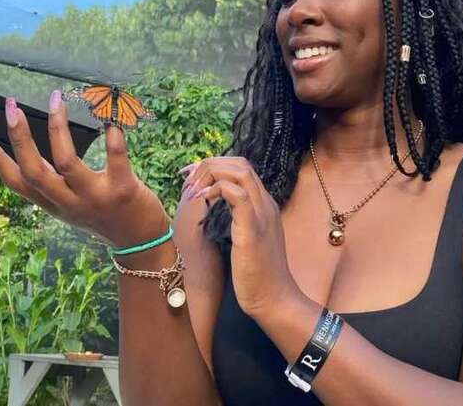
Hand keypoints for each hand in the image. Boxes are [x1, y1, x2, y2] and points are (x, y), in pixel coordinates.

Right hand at [0, 91, 168, 246]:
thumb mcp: (69, 205)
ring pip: (66, 162)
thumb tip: (27, 150)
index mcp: (53, 204)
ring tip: (55, 100)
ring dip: (57, 128)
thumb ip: (51, 182)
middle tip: (11, 105)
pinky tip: (111, 121)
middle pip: (34, 171)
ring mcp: (95, 198)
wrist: (140, 244)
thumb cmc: (103, 216)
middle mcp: (69, 202)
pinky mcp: (123, 191)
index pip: (16, 182)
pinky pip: (115, 159)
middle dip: (20, 137)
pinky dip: (113, 138)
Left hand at [181, 157, 299, 318]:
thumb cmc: (258, 275)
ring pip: (240, 172)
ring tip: (192, 189)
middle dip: (209, 164)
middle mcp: (265, 204)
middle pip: (240, 163)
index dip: (214, 166)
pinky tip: (201, 201)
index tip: (191, 178)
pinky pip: (237, 195)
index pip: (241, 168)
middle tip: (187, 179)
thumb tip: (216, 208)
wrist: (275, 299)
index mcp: (263, 205)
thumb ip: (238, 220)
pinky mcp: (253, 229)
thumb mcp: (247, 239)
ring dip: (211, 174)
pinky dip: (216, 190)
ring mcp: (262, 214)